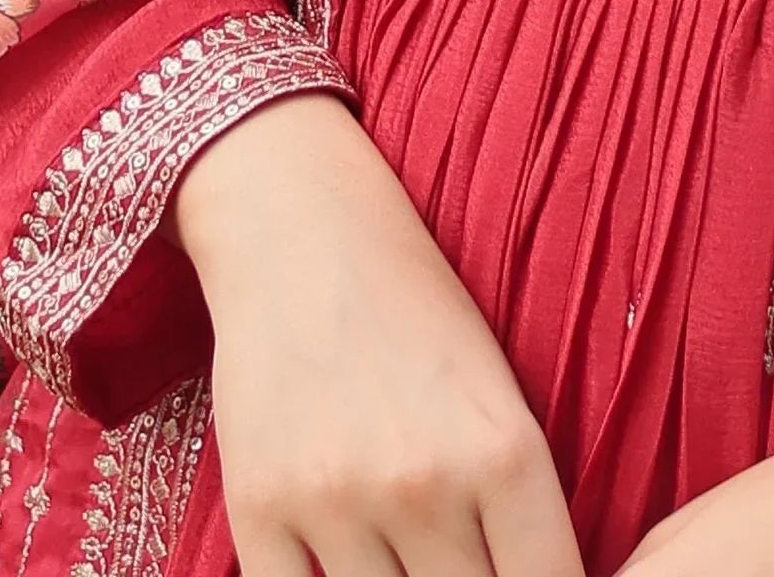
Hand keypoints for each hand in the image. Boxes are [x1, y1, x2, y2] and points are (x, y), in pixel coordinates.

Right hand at [172, 91, 585, 576]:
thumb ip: (514, 500)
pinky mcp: (260, 511)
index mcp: (505, 449)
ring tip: (399, 556)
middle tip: (454, 559)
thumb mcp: (495, 390)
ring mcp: (337, 503)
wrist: (300, 230)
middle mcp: (425, 484)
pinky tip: (339, 562)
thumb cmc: (416, 309)